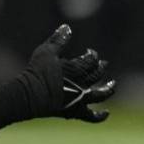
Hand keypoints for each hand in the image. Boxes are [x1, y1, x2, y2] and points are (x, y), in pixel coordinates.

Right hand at [0, 24, 116, 124]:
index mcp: (77, 68)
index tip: (90, 52)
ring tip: (113, 85)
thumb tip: (67, 27)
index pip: (91, 60)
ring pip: (100, 95)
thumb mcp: (47, 52)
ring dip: (108, 89)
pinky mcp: (74, 112)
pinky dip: (99, 116)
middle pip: (96, 75)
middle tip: (103, 64)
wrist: (29, 95)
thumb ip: (58, 40)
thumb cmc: (36, 72)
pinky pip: (91, 116)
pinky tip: (106, 114)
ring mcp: (80, 99)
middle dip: (100, 68)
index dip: (92, 55)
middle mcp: (82, 84)